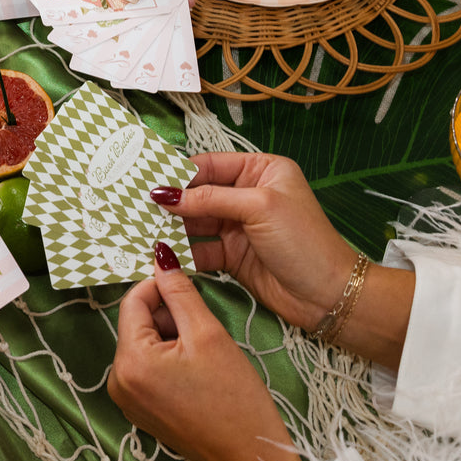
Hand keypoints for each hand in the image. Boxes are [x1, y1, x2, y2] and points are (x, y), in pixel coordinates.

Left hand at [109, 243, 304, 460]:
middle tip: (203, 326)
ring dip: (170, 336)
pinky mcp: (140, 410)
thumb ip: (180, 292)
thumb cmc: (233, 397)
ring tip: (204, 351)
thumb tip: (159, 256)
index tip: (185, 281)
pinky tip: (197, 369)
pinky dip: (168, 358)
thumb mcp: (208, 334)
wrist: (250, 456)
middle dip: (168, 315)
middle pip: (137, 324)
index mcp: (129, 361)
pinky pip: (146, 368)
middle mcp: (117, 381)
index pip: (133, 301)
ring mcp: (126, 399)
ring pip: (143, 344)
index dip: (159, 284)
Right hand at [155, 153, 414, 368]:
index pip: (211, 165)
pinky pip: (199, 248)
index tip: (146, 180)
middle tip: (134, 205)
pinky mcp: (232, 256)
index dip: (179, 173)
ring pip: (195, 222)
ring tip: (139, 229)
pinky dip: (181, 251)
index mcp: (261, 170)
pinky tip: (159, 253)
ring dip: (171, 227)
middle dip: (171, 202)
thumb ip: (210, 198)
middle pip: (199, 193)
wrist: (327, 295)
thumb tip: (164, 194)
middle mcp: (247, 195)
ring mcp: (238, 227)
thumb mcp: (258, 207)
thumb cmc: (301, 239)